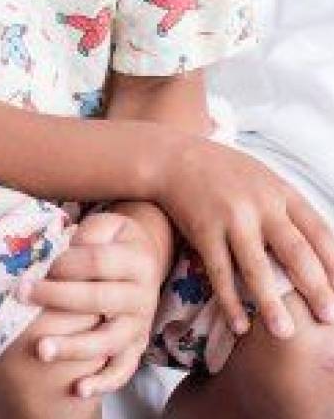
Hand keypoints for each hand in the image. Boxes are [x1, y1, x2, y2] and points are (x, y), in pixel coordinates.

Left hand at [19, 210, 161, 398]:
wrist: (144, 256)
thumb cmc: (113, 239)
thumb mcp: (106, 225)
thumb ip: (84, 234)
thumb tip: (54, 247)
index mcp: (135, 260)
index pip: (96, 262)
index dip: (64, 263)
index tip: (34, 265)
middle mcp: (142, 295)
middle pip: (99, 300)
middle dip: (58, 299)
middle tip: (22, 297)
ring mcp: (140, 325)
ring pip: (109, 340)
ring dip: (74, 347)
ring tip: (42, 350)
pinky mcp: (137, 347)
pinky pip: (123, 369)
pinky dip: (103, 382)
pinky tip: (78, 390)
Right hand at [156, 135, 333, 338]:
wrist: (170, 155)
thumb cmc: (222, 171)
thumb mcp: (263, 178)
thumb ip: (289, 209)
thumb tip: (324, 249)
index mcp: (281, 192)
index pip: (320, 233)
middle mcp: (259, 204)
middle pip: (296, 252)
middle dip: (316, 289)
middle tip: (328, 318)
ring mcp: (230, 217)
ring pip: (256, 267)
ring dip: (272, 303)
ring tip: (285, 333)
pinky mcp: (202, 229)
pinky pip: (219, 271)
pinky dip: (230, 300)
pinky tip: (239, 324)